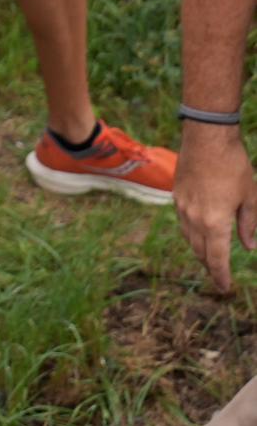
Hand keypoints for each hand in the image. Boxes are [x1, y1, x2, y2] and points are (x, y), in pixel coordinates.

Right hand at [176, 125, 256, 292]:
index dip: (221, 276)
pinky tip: (199, 231)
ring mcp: (182, 206)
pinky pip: (183, 222)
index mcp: (215, 222)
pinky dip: (191, 233)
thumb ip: (249, 224)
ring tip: (209, 256)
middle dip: (210, 266)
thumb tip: (249, 246)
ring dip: (199, 251)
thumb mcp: (250, 196)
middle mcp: (195, 219)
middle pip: (200, 252)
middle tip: (219, 275)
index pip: (217, 258)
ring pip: (189, 238)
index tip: (225, 288)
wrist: (206, 137)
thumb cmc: (233, 165)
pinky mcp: (176, 195)